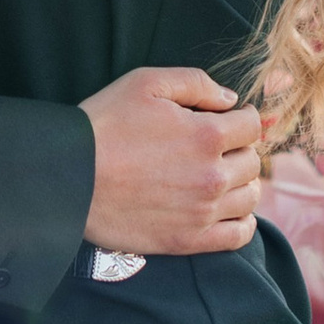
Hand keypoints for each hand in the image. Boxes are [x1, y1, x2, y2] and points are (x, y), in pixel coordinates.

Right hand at [80, 67, 261, 258]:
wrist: (71, 178)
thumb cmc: (105, 125)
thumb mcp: (146, 83)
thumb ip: (195, 83)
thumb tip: (230, 100)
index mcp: (206, 135)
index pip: (251, 126)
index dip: (243, 117)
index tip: (231, 119)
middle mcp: (212, 175)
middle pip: (252, 161)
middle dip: (240, 148)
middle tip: (221, 146)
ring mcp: (202, 212)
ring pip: (249, 197)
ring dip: (243, 183)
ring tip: (224, 175)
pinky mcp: (188, 240)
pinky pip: (238, 236)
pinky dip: (243, 222)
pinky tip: (231, 210)